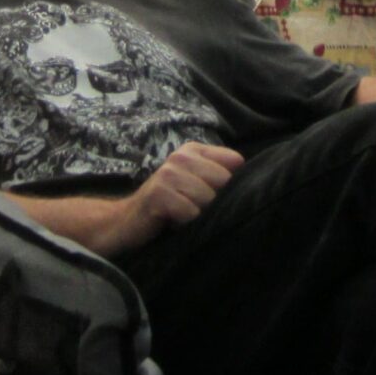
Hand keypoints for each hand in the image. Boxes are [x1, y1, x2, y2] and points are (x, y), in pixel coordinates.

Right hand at [112, 142, 243, 252]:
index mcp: (193, 150)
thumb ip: (219, 175)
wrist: (126, 221)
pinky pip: (191, 214)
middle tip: (191, 206)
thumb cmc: (168, 204)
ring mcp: (168, 174)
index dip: (228, 184)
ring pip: (208, 199)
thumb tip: (249, 177)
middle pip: (223, 182)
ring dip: (197, 214)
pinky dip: (185, 224)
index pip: (234, 162)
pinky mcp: (159, 194)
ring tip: (181, 213)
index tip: (211, 193)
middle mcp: (180, 156)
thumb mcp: (194, 184)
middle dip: (212, 201)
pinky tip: (171, 221)